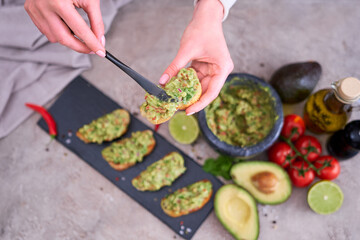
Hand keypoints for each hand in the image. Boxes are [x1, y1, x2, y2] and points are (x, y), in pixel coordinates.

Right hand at [24, 0, 105, 56]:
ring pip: (55, 38)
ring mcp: (35, 9)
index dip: (92, 43)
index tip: (101, 52)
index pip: (80, 30)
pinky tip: (64, 23)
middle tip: (92, 49)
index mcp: (60, 3)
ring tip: (77, 29)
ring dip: (69, 39)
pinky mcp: (30, 10)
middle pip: (65, 39)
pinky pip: (46, 31)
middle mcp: (44, 7)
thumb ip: (96, 21)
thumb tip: (99, 40)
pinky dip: (58, 32)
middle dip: (80, 47)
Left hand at [159, 0, 233, 114]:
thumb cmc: (201, 30)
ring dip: (188, 92)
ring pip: (200, 86)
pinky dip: (186, 83)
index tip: (188, 111)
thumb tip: (162, 81)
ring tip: (175, 99)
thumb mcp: (186, 50)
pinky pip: (195, 79)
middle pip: (206, 91)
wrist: (205, 17)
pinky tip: (176, 88)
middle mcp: (220, 71)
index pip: (212, 92)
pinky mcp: (205, 67)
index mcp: (222, 68)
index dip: (200, 103)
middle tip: (178, 107)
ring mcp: (213, 69)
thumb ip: (174, 67)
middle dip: (192, 99)